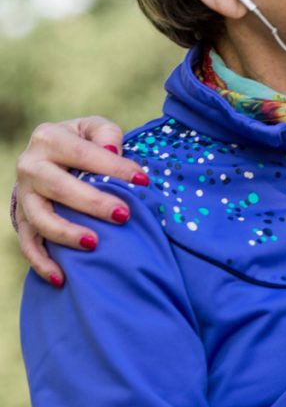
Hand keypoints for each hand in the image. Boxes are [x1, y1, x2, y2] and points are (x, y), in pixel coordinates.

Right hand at [14, 117, 146, 286]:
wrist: (52, 155)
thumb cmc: (84, 142)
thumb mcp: (94, 128)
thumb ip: (106, 134)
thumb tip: (112, 151)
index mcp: (49, 138)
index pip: (82, 153)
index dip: (114, 167)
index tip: (143, 180)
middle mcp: (30, 165)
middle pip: (58, 187)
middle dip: (92, 203)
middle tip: (123, 215)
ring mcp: (23, 194)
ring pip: (39, 218)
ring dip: (66, 233)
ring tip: (95, 243)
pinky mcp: (21, 218)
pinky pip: (28, 244)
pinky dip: (41, 263)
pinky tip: (61, 278)